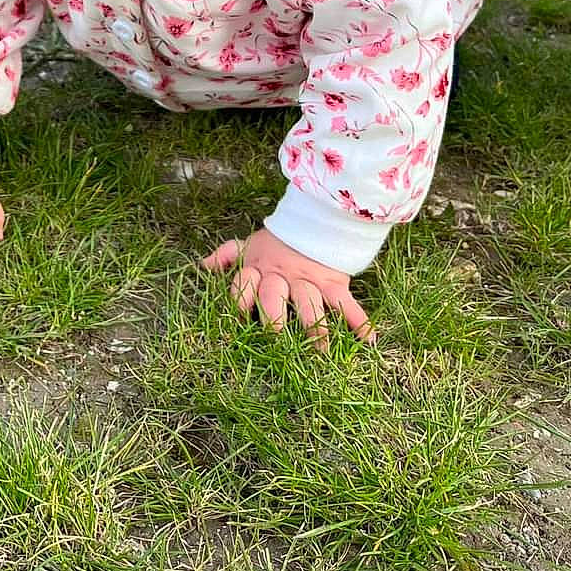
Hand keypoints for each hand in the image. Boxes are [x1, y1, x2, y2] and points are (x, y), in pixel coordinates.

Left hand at [201, 226, 375, 348]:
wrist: (315, 219)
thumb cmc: (277, 242)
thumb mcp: (250, 245)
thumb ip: (227, 255)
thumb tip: (202, 266)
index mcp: (259, 271)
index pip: (244, 286)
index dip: (239, 298)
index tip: (236, 317)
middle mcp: (282, 278)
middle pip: (275, 297)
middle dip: (274, 317)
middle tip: (277, 338)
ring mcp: (309, 281)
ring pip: (310, 304)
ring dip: (315, 327)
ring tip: (320, 351)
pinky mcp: (334, 284)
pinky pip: (347, 303)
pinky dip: (359, 321)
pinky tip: (368, 340)